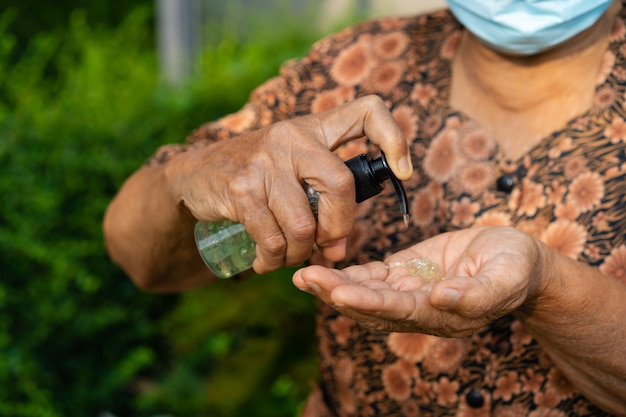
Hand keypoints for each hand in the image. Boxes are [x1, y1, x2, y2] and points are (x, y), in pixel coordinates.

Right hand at [166, 95, 412, 273]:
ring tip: (290, 256)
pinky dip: (273, 261)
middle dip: (339, 228)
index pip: (366, 111)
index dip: (393, 138)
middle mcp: (291, 137)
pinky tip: (266, 262)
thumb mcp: (292, 166)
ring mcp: (264, 161)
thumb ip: (322, 197)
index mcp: (313, 128)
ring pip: (303, 225)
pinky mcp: (240, 189)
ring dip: (300, 253)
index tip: (403, 172)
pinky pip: (273, 240)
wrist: (196, 174)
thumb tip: (339, 248)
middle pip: (340, 185)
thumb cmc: (258, 175)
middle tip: (327, 247)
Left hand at [292, 227, 545, 336]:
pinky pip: (372, 276)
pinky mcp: (404, 273)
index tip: (338, 294)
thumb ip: (476, 293)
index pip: (397, 311)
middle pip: (370, 307)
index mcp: (442, 316)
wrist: (514, 259)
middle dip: (336, 294)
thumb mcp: (506, 276)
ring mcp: (409, 291)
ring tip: (303, 275)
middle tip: (305, 279)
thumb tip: (440, 299)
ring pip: (365, 291)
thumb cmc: (515, 268)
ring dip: (333, 284)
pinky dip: (348, 272)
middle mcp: (419, 309)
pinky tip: (323, 266)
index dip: (367, 304)